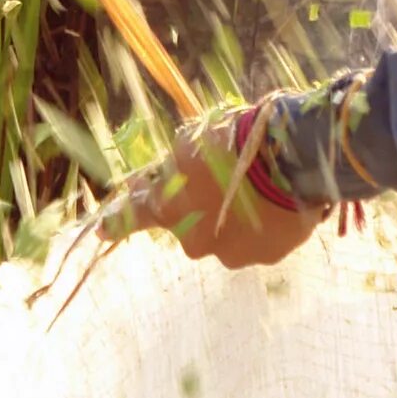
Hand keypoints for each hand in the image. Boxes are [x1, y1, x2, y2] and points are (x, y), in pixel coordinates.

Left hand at [109, 124, 320, 270]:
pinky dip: (263, 223)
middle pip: (190, 227)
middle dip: (201, 208)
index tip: (102, 230)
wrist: (294, 155)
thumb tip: (159, 179)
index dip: (117, 222)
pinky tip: (277, 198)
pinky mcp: (268, 257)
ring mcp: (233, 254)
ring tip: (260, 186)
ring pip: (226, 236)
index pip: (135, 216)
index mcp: (172, 209)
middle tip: (224, 179)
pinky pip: (259, 240)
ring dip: (234, 217)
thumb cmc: (237, 140)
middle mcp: (196, 241)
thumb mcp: (192, 141)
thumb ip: (172, 167)